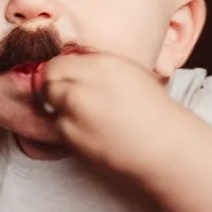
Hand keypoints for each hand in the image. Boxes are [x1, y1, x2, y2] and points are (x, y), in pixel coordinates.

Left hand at [35, 52, 188, 177]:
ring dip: (60, 110)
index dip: (58, 72)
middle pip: (46, 84)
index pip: (55, 64)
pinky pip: (58, 130)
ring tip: (87, 116)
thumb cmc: (152, 108)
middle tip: (70, 97)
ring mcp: (73, 116)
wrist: (165, 147)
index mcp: (99, 67)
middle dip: (54, 89)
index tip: (63, 78)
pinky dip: (68, 129)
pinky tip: (90, 131)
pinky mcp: (72, 140)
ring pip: (50, 108)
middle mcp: (81, 89)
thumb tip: (66, 65)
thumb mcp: (127, 71)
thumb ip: (93, 66)